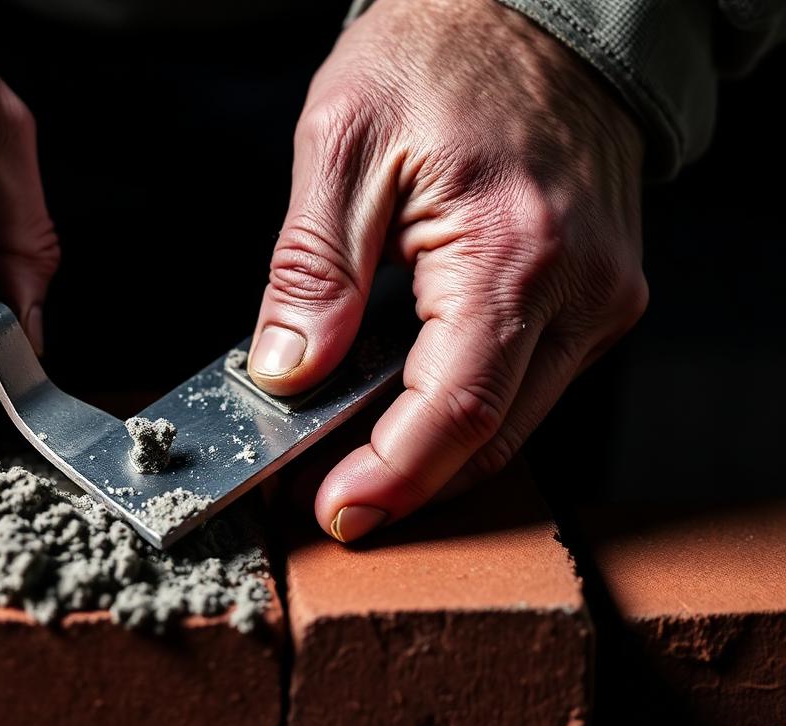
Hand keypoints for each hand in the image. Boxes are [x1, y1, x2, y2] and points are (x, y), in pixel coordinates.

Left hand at [248, 0, 646, 540]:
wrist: (537, 12)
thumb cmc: (443, 55)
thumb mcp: (345, 144)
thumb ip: (312, 270)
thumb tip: (288, 374)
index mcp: (514, 251)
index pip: (455, 410)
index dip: (392, 478)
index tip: (336, 512)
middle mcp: (579, 287)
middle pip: (490, 436)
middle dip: (404, 482)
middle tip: (326, 497)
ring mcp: (600, 297)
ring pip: (513, 421)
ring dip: (431, 452)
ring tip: (350, 455)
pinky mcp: (598, 297)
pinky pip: (529, 383)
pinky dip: (462, 408)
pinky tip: (401, 405)